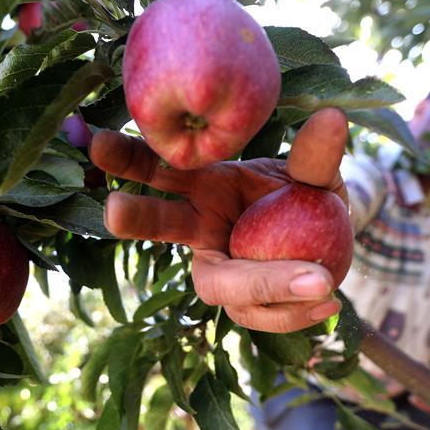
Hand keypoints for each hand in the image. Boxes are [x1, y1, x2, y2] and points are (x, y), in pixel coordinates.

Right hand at [90, 108, 348, 332]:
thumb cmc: (308, 199)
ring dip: (261, 288)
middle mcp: (198, 228)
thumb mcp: (316, 175)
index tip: (96, 141)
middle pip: (157, 225)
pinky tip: (327, 300)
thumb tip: (333, 115)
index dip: (129, 158)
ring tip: (320, 282)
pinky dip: (292, 309)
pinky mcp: (238, 304)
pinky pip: (257, 313)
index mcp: (207, 186)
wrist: (326, 244)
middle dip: (132, 217)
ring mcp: (215, 268)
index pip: (161, 170)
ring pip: (215, 285)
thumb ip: (317, 155)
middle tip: (112, 209)